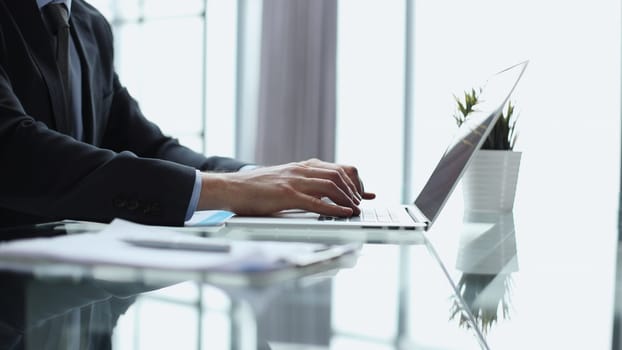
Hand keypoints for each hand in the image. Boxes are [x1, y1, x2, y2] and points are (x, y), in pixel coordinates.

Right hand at [197, 160, 373, 216]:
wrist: (231, 187)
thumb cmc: (255, 189)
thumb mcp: (283, 180)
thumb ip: (302, 184)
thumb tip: (322, 195)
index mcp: (301, 167)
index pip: (337, 168)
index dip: (355, 181)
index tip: (366, 193)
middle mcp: (300, 170)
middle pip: (339, 174)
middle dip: (354, 191)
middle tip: (361, 204)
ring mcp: (294, 181)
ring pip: (331, 185)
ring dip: (347, 199)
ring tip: (355, 210)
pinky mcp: (286, 195)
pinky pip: (315, 202)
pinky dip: (333, 208)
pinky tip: (343, 214)